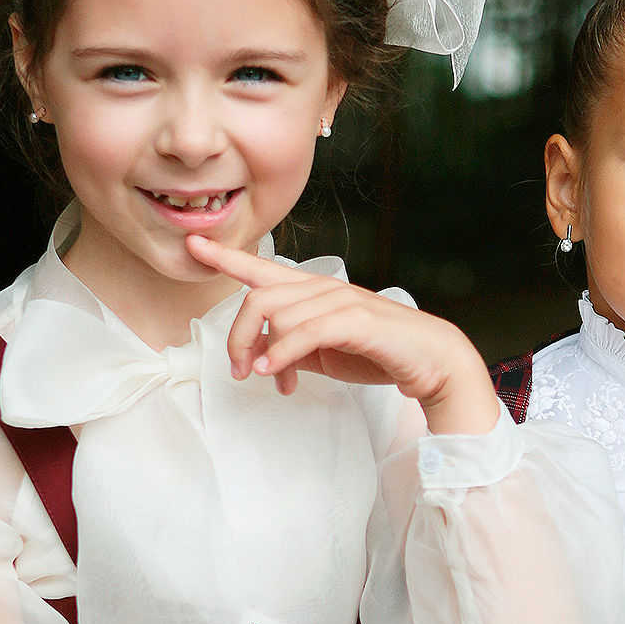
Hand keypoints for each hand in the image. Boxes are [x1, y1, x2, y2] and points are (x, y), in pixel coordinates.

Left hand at [185, 236, 500, 435]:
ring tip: (269, 379)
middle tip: (238, 371)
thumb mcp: (322, 354)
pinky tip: (274, 373)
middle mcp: (322, 289)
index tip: (193, 244)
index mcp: (313, 293)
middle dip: (236, 336)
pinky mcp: (355, 321)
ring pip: (276, 315)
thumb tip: (259, 359)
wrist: (431, 361)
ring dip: (262, 353)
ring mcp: (340, 301)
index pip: (261, 268)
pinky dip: (281, 354)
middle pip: (257, 298)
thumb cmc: (379, 353)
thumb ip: (290, 349)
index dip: (225, 256)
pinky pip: (303, 332)